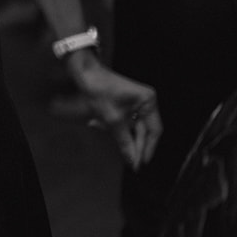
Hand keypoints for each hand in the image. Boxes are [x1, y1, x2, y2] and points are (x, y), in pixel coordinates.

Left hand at [67, 51, 161, 168]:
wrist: (82, 72)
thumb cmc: (99, 89)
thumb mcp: (112, 119)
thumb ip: (124, 141)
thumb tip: (132, 160)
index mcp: (148, 101)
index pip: (154, 130)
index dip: (148, 148)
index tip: (141, 163)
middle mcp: (144, 101)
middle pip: (141, 130)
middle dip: (130, 142)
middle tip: (129, 161)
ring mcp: (134, 102)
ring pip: (129, 126)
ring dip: (116, 131)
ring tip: (100, 127)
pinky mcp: (122, 103)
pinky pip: (121, 120)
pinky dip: (111, 124)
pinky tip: (96, 122)